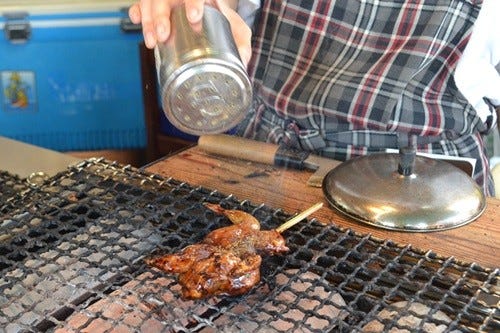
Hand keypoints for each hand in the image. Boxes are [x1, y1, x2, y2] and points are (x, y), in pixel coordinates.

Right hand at [129, 0, 251, 65]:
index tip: (194, 18)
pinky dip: (136, 12)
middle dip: (161, 16)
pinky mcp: (154, 3)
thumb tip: (244, 59)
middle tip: (164, 35)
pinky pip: (140, 3)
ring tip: (152, 42)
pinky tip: (134, 20)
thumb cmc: (221, 17)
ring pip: (150, 1)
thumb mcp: (236, 25)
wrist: (210, 7)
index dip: (193, 3)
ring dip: (148, 21)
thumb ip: (241, 40)